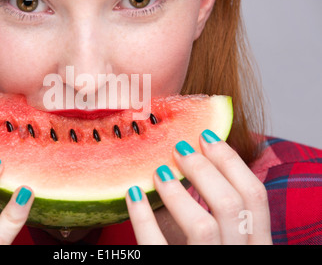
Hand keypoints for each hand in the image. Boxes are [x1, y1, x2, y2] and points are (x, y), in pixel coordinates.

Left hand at [125, 129, 271, 244]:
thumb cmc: (200, 256)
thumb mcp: (216, 241)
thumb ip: (209, 210)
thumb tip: (184, 161)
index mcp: (256, 246)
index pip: (255, 197)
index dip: (232, 162)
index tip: (207, 136)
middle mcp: (240, 258)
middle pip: (232, 205)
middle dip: (205, 169)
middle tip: (179, 148)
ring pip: (203, 226)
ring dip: (179, 192)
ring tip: (159, 170)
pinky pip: (157, 246)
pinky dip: (143, 217)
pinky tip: (132, 194)